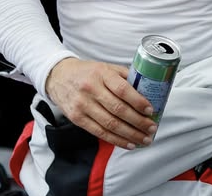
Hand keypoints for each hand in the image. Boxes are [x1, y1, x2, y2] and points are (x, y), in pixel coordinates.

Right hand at [43, 57, 157, 148]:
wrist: (59, 77)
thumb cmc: (89, 72)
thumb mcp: (107, 68)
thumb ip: (125, 77)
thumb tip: (148, 90)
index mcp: (102, 74)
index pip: (122, 89)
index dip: (138, 101)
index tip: (150, 110)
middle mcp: (91, 89)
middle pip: (118, 110)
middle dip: (138, 122)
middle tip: (152, 128)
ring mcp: (82, 105)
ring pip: (110, 124)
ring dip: (130, 134)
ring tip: (144, 139)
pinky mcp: (77, 118)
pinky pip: (99, 132)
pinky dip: (116, 140)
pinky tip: (129, 143)